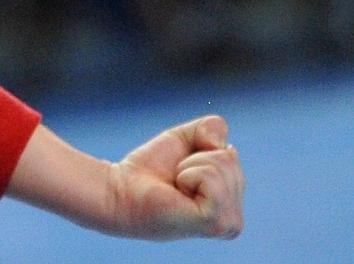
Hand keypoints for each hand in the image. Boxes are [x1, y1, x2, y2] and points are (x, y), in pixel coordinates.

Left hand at [102, 115, 243, 239]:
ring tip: (176, 187)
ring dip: (189, 167)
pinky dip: (189, 176)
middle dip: (195, 158)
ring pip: (223, 164)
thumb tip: (223, 144)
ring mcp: (227, 224)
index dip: (198, 150)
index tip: (179, 170)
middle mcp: (233, 218)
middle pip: (229, 157)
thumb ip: (211, 128)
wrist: (120, 191)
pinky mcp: (215, 223)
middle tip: (175, 179)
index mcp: (230, 202)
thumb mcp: (185, 139)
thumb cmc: (150, 169)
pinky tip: (178, 193)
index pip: (230, 153)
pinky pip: (212, 177)